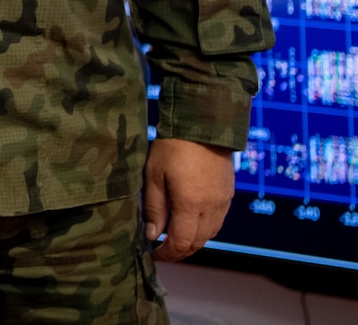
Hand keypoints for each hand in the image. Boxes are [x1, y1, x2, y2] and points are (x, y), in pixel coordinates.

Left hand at [143, 137, 235, 261]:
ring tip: (175, 239)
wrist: (202, 127)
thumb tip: (153, 235)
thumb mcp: (154, 175)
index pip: (181, 241)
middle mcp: (211, 207)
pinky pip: (218, 221)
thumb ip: (154, 207)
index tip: (155, 255)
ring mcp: (223, 202)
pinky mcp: (229, 195)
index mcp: (190, 204)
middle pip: (198, 242)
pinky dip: (205, 229)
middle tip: (164, 251)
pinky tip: (192, 224)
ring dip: (193, 242)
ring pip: (210, 234)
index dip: (168, 253)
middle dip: (180, 251)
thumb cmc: (172, 148)